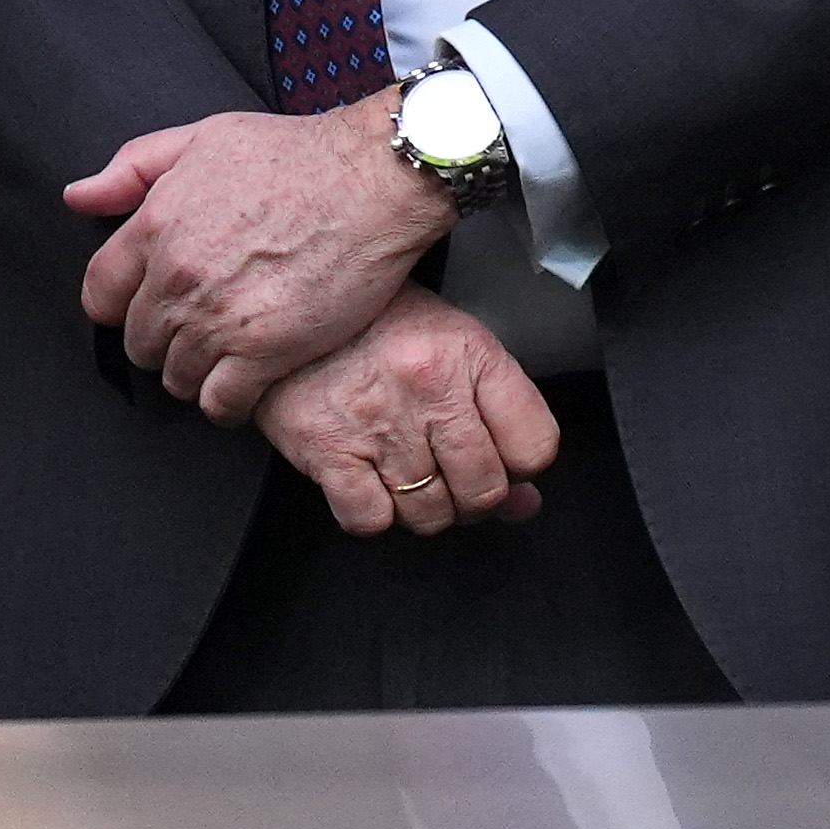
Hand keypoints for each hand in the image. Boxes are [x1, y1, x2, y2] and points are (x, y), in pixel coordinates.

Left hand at [68, 92, 450, 421]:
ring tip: (228, 355)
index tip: (151, 306)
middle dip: (166, 339)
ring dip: (198, 371)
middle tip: (202, 328)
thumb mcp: (208, 137)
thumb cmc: (303, 152)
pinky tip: (248, 383)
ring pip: (177, 377)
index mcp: (155, 227)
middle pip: (141, 342)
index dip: (124, 305)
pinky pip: (221, 402)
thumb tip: (79, 197)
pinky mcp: (265, 351)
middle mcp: (178, 277)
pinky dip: (228, 401)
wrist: (380, 175)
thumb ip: (135, 167)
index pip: (101, 296)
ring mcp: (219, 318)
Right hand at [254, 286, 557, 538]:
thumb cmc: (382, 325)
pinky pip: (370, 520)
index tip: (508, 461)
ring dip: (427, 510)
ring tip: (415, 480)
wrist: (294, 308)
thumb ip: (501, 417)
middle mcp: (430, 390)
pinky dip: (376, 516)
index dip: (525, 465)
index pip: (535, 444)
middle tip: (459, 481)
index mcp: (472, 356)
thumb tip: (525, 502)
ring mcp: (378, 423)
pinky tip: (374, 487)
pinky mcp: (327, 450)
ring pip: (430, 513)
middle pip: (485, 489)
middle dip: (478, 499)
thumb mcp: (457, 344)